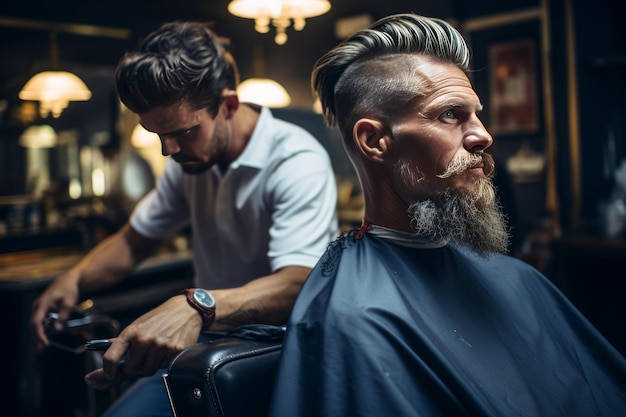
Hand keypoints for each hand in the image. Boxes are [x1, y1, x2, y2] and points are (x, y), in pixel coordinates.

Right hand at [29, 273, 80, 350]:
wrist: (67, 280)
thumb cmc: (68, 289)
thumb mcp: (69, 302)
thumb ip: (63, 315)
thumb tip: (57, 329)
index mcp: (42, 303)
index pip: (36, 321)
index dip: (39, 334)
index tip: (45, 342)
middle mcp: (37, 306)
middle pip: (33, 324)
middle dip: (37, 337)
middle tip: (41, 348)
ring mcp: (38, 307)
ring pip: (35, 323)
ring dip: (38, 334)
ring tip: (41, 346)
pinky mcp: (42, 309)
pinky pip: (39, 321)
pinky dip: (41, 329)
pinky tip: (44, 337)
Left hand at [84, 295, 202, 389]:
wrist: (185, 310)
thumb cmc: (158, 319)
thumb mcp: (137, 326)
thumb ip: (122, 343)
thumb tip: (104, 360)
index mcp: (131, 332)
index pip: (111, 358)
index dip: (106, 371)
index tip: (108, 375)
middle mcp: (144, 340)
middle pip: (130, 370)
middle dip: (134, 368)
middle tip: (141, 358)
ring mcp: (160, 346)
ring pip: (148, 371)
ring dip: (150, 365)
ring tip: (157, 350)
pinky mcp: (174, 351)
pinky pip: (163, 367)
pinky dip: (164, 361)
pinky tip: (168, 348)